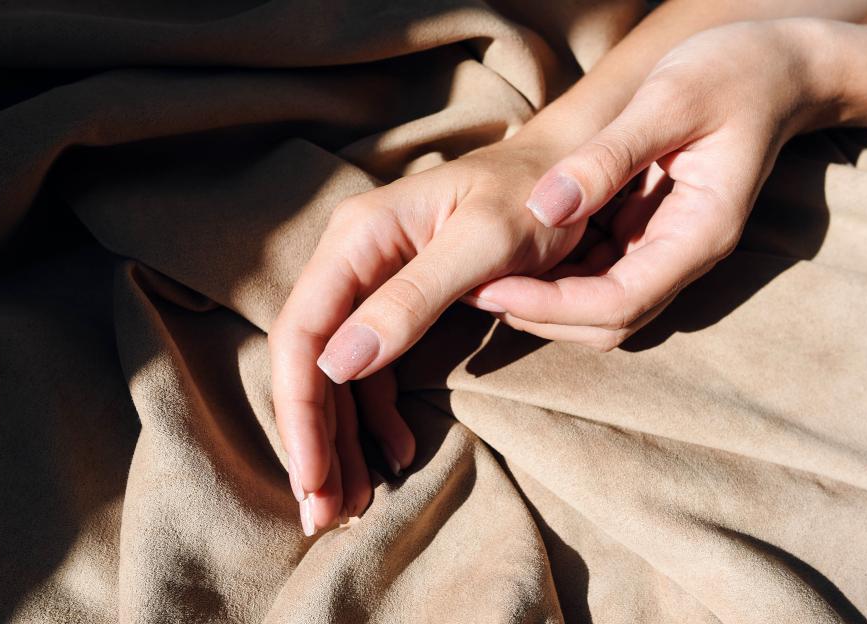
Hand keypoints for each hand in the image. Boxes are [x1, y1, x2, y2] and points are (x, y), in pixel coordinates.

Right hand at [269, 138, 585, 533]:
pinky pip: (372, 371)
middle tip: (324, 515)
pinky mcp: (398, 306)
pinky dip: (377, 417)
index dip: (299, 411)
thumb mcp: (484, 246)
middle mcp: (352, 260)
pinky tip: (398, 452)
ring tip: (352, 503)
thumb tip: (335, 364)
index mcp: (358, 239)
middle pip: (310, 362)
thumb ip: (411, 300)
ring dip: (341, 440)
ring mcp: (373, 284)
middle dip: (313, 440)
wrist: (566, 175)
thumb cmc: (533, 199)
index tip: (311, 480)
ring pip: (338, 374)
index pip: (302, 334)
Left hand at [470, 19, 841, 349]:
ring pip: (599, 308)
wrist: (774, 69)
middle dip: (539, 314)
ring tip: (482, 277)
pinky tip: (515, 255)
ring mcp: (667, 251)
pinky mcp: (649, 237)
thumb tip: (545, 208)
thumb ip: (610, 156)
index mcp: (699, 234)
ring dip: (542, 302)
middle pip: (607, 322)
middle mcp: (684, 256)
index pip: (620, 302)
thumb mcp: (670, 100)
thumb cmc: (731, 74)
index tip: (492, 288)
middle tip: (472, 290)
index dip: (550, 306)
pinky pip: (598, 276)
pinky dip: (555, 277)